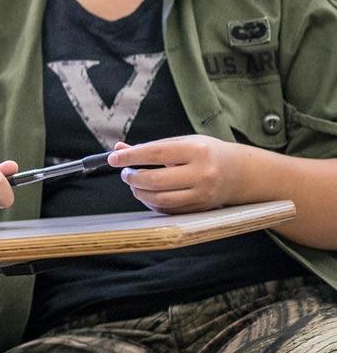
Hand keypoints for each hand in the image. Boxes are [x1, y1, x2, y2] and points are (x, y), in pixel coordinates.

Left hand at [107, 136, 252, 212]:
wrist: (239, 173)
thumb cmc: (206, 153)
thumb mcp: (182, 143)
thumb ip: (151, 147)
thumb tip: (118, 148)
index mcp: (197, 151)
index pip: (155, 153)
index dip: (130, 157)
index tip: (113, 158)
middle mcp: (202, 173)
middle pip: (155, 180)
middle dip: (133, 177)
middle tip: (126, 173)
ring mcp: (202, 194)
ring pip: (160, 199)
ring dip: (139, 192)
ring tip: (134, 184)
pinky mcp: (200, 209)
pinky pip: (168, 210)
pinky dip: (151, 203)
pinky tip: (148, 194)